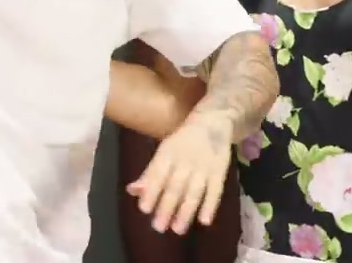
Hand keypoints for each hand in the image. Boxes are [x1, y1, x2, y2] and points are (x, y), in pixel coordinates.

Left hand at [126, 111, 231, 233]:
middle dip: (166, 207)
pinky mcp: (219, 171)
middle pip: (175, 186)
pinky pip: (215, 190)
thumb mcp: (164, 152)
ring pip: (194, 191)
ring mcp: (203, 166)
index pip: (158, 174)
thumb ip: (149, 174)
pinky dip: (210, 205)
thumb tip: (131, 191)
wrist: (212, 122)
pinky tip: (205, 221)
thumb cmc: (182, 142)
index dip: (151, 191)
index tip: (144, 209)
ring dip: (186, 211)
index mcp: (168, 153)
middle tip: (158, 227)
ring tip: (177, 229)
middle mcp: (185, 160)